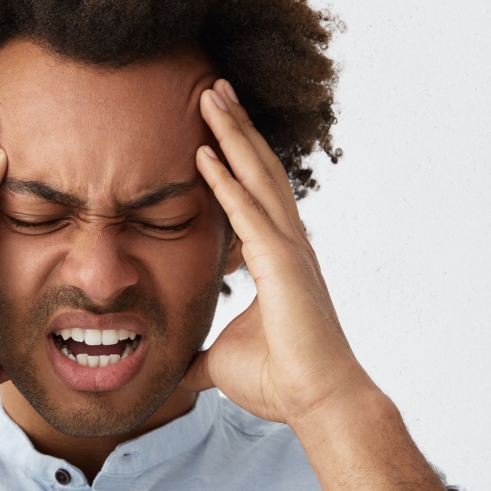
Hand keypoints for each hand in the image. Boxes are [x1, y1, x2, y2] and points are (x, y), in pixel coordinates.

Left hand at [182, 80, 377, 427]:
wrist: (316, 403)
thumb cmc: (279, 381)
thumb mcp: (222, 360)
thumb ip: (199, 354)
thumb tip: (174, 369)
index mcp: (278, 257)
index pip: (253, 193)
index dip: (235, 156)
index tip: (213, 124)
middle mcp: (287, 244)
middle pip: (259, 169)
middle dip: (236, 126)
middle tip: (213, 87)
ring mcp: (288, 250)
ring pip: (257, 177)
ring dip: (232, 134)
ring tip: (210, 95)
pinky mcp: (282, 266)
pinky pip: (249, 214)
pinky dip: (226, 181)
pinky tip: (204, 152)